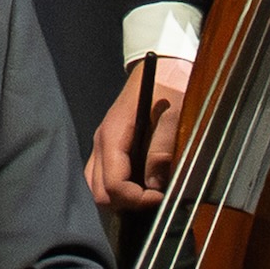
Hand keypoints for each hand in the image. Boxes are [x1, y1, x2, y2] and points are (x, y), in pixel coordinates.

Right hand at [83, 49, 185, 207]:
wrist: (161, 65)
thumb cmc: (168, 87)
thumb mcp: (173, 116)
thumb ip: (161, 150)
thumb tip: (155, 186)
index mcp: (113, 135)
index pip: (113, 185)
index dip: (136, 199)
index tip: (161, 197)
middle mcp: (101, 143)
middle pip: (99, 192)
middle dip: (126, 202)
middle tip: (154, 198)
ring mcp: (101, 144)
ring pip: (96, 187)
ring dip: (120, 197)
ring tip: (147, 193)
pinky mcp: (108, 145)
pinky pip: (102, 176)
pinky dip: (118, 187)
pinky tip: (140, 183)